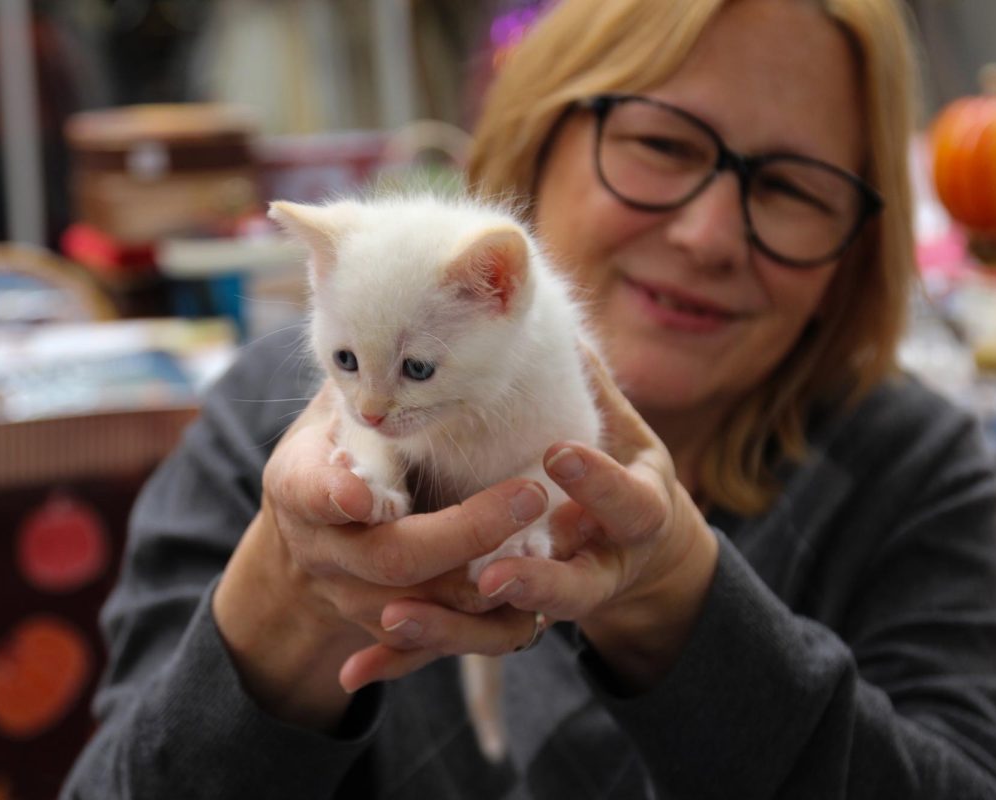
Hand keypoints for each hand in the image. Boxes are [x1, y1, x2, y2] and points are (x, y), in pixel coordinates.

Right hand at [213, 382, 549, 727]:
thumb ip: (363, 389)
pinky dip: (487, 627)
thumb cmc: (336, 452)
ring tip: (545, 542)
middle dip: (462, 532)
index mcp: (298, 485)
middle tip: (527, 494)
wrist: (308, 542)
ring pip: (422, 610)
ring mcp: (353, 598)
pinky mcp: (389, 630)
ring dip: (486, 582)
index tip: (365, 497)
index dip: (336, 496)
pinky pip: (442, 643)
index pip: (310, 491)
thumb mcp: (332, 414)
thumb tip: (407, 327)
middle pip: (389, 557)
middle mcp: (322, 550)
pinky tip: (533, 594)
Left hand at [371, 352, 719, 692]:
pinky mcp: (503, 627)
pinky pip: (452, 652)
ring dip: (449, 630)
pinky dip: (404, 662)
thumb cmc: (620, 468)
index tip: (559, 457)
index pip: (633, 508)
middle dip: (528, 578)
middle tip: (487, 572)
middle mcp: (600, 569)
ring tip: (398, 619)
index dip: (602, 486)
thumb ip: (587, 384)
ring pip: (504, 632)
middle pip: (573, 590)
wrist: (630, 544)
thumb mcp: (619, 428)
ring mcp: (551, 604)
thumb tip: (556, 312)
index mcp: (640, 515)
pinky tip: (355, 669)